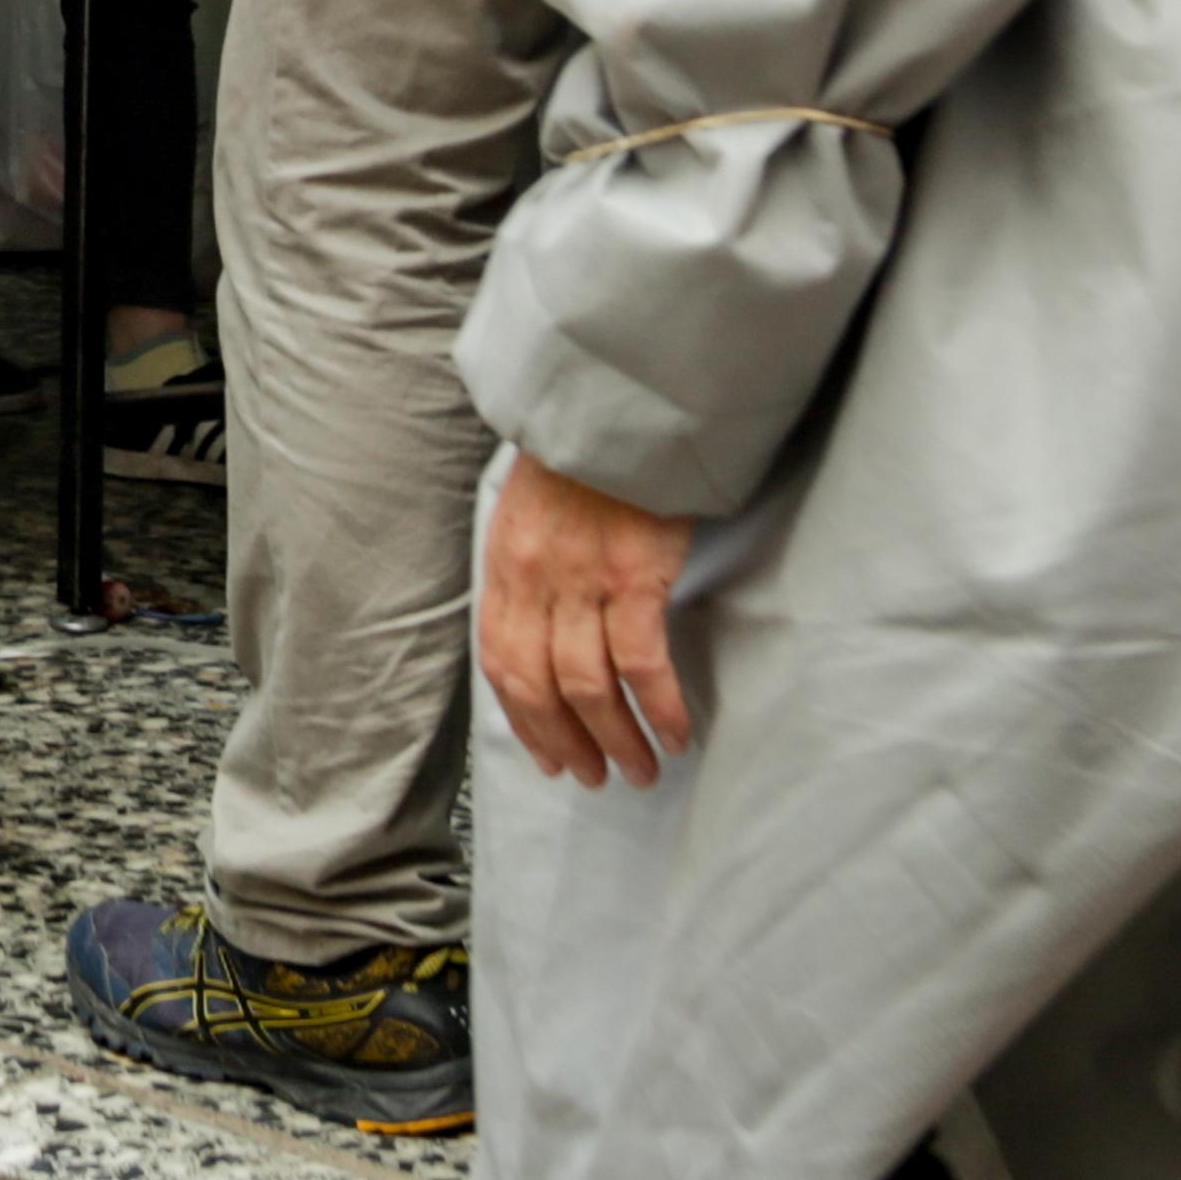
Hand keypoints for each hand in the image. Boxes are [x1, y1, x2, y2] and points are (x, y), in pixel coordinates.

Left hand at [479, 451, 696, 787]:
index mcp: (505, 566)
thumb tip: (543, 628)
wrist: (618, 401)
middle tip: (600, 778)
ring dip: (616, 738)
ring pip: (587, 686)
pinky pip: (640, 661)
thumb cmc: (583, 457)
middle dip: (569, 744)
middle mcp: (534, 580)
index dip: (525, 723)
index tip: (551, 759)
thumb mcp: (529, 510)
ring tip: (643, 769)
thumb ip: (530, 569)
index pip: (503, 665)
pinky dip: (659, 706)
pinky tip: (677, 731)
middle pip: (539, 687)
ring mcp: (582, 579)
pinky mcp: (633, 574)